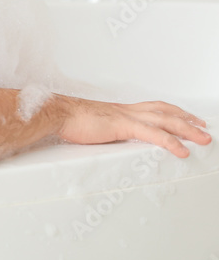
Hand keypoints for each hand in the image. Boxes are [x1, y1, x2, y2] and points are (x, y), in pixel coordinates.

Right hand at [57, 96, 211, 156]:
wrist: (54, 113)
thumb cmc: (65, 119)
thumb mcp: (87, 124)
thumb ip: (98, 130)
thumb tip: (98, 138)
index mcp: (119, 110)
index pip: (152, 107)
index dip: (171, 111)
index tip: (185, 116)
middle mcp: (126, 110)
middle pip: (165, 112)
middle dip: (187, 119)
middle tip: (204, 126)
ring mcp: (126, 117)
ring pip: (166, 121)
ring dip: (188, 130)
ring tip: (204, 139)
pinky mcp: (123, 126)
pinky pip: (154, 135)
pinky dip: (171, 142)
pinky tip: (182, 151)